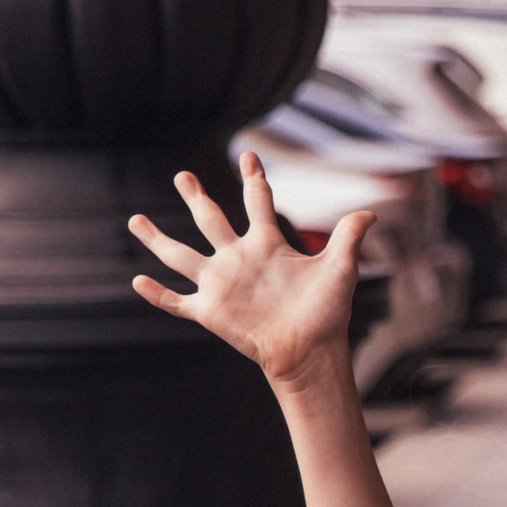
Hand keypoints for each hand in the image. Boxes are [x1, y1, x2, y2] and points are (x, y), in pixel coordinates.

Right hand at [127, 154, 371, 395]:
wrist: (313, 352)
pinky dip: (157, 294)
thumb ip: (349, 237)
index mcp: (268, 245)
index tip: (249, 155)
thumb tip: (371, 212)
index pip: (257, 202)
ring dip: (157, 239)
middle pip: (211, 220)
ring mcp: (221, 285)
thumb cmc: (327, 313)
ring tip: (134, 220)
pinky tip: (137, 280)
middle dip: (197, 197)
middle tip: (183, 175)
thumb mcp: (341, 269)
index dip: (254, 179)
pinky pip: (176, 302)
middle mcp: (239, 259)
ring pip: (180, 255)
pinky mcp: (210, 311)